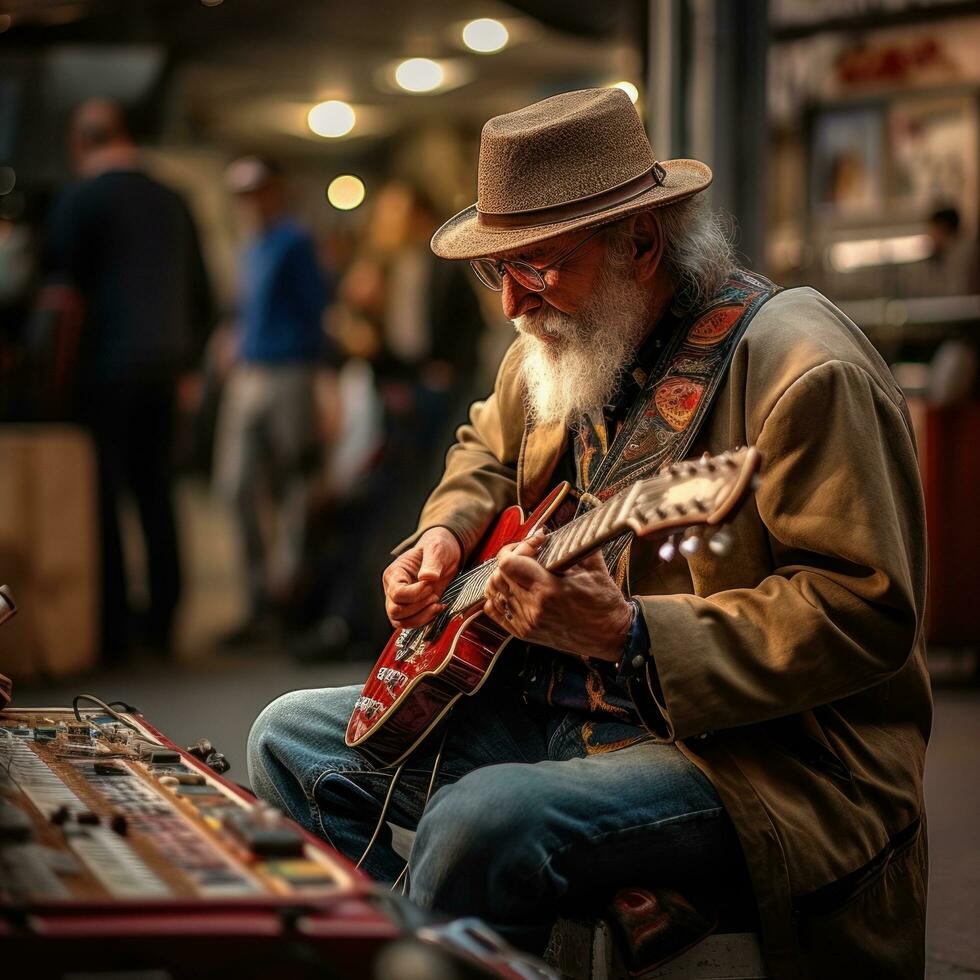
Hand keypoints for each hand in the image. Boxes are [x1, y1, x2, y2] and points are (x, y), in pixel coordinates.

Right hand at [382, 527, 461, 628]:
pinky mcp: (412, 609)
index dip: (415, 594)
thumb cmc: (438, 548)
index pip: (396, 593)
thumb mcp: (437, 549)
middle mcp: (393, 589)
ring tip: (437, 603)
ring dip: (422, 616)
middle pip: (395, 611)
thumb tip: (427, 577)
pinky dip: (425, 620)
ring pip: (401, 622)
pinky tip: (438, 608)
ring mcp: (402, 601)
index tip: (430, 585)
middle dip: (418, 606)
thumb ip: (432, 562)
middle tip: (434, 594)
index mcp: (394, 573)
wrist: (446, 554)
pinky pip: (411, 624)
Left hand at [483, 532, 633, 661]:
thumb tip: (556, 528)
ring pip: (493, 591)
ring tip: (519, 571)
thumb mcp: (593, 567)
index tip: (535, 544)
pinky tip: (513, 589)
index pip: (508, 563)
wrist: (610, 635)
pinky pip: (494, 611)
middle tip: (527, 555)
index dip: (517, 547)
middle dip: (511, 558)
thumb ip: (572, 544)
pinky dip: (498, 596)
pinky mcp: (524, 633)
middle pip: (498, 574)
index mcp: (549, 589)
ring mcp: (526, 622)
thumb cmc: (604, 602)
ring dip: (502, 577)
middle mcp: (533, 607)